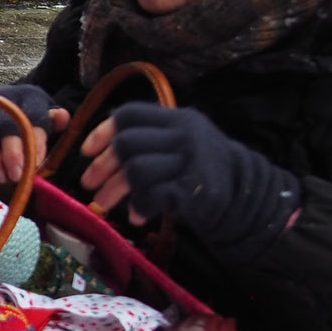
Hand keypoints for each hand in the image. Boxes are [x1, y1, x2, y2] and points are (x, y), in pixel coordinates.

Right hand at [0, 83, 69, 184]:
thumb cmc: (26, 119)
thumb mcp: (45, 117)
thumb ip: (53, 121)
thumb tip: (62, 117)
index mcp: (28, 96)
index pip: (33, 116)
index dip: (35, 140)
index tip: (37, 164)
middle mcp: (1, 97)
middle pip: (5, 124)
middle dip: (11, 153)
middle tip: (16, 176)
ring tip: (0, 177)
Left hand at [81, 105, 299, 260]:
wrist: (245, 192)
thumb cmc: (199, 168)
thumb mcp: (179, 142)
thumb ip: (148, 140)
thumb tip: (96, 152)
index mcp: (177, 119)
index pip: (131, 115)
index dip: (102, 132)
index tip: (86, 151)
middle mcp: (184, 135)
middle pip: (127, 143)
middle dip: (102, 165)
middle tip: (88, 183)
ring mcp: (190, 162)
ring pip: (136, 170)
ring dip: (114, 190)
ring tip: (104, 203)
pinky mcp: (194, 189)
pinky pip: (153, 195)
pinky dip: (139, 207)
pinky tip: (137, 215)